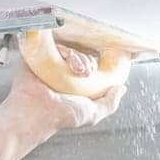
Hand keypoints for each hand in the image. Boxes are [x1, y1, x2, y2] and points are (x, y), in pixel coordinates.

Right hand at [0, 46, 126, 159]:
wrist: (39, 112)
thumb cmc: (61, 116)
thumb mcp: (93, 112)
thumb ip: (110, 103)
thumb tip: (121, 89)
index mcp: (72, 84)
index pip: (88, 66)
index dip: (94, 66)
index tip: (94, 73)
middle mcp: (61, 73)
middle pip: (81, 55)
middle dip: (89, 63)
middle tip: (85, 74)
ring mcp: (49, 63)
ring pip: (70, 49)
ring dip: (78, 58)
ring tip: (77, 72)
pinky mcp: (38, 56)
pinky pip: (54, 44)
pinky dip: (65, 52)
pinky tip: (66, 63)